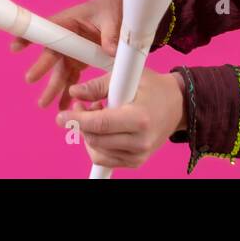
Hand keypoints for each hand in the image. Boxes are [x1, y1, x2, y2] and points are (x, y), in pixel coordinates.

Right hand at [9, 0, 121, 110]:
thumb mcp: (112, 18)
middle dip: (41, 67)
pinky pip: (71, 79)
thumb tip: (110, 50)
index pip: (47, 29)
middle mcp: (66, 38)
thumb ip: (110, 34)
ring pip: (59, 72)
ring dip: (52, 88)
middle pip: (51, 54)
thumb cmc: (109, 9)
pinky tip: (63, 106)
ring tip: (44, 104)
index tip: (15, 47)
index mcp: (69, 22)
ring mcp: (71, 52)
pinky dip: (67, 93)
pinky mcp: (78, 62)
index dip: (30, 37)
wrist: (118, 12)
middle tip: (30, 79)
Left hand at [56, 68, 187, 169]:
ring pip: (97, 151)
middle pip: (95, 139)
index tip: (61, 116)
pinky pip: (105, 158)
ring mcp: (139, 155)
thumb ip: (99, 85)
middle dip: (80, 123)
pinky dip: (98, 144)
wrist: (178, 106)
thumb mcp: (128, 77)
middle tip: (80, 105)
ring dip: (89, 133)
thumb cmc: (154, 88)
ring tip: (97, 113)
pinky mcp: (137, 162)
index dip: (77, 120)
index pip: (100, 124)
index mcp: (140, 118)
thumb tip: (74, 92)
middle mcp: (140, 141)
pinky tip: (104, 128)